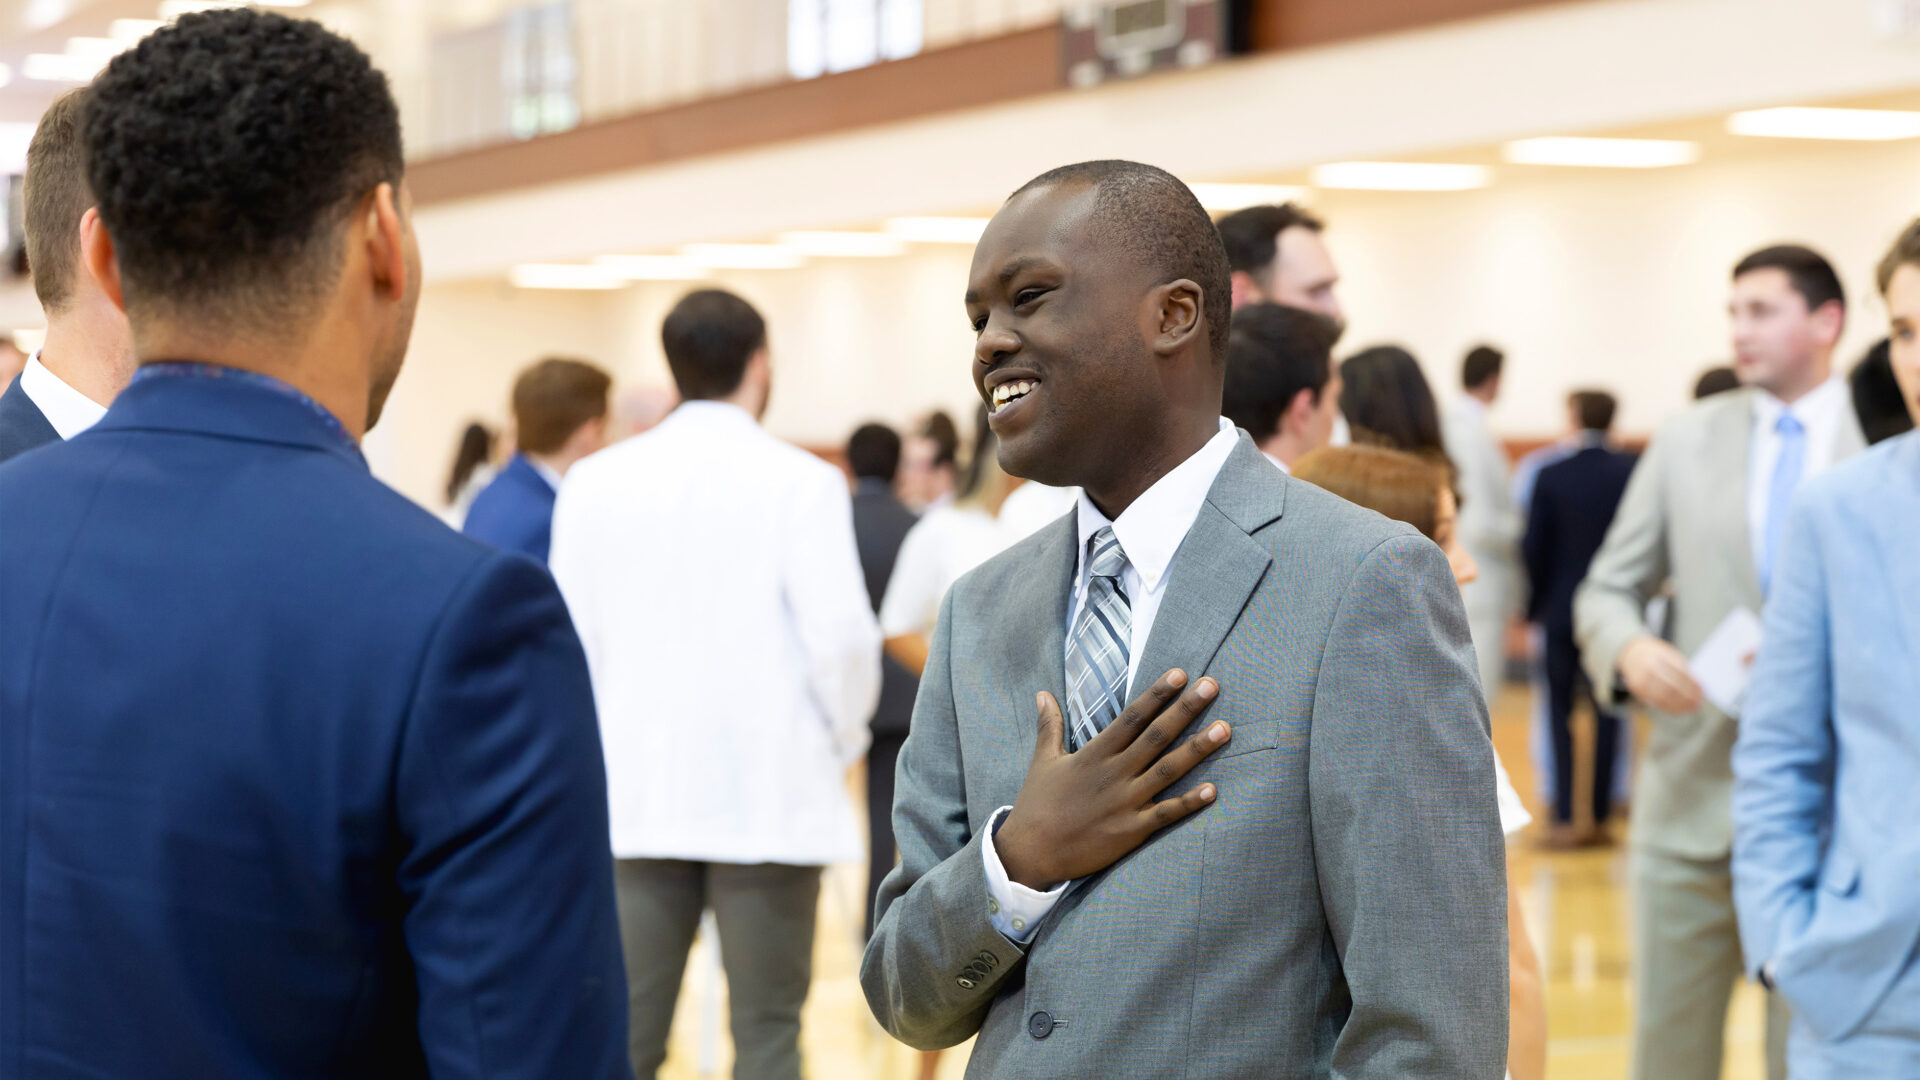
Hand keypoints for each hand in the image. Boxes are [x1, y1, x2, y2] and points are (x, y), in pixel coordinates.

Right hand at [995, 669, 1227, 890]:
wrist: (1030, 853)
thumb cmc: (1037, 804)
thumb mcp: (1043, 760)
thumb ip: (1049, 725)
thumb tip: (1043, 694)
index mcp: (1095, 754)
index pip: (1132, 717)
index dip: (1156, 695)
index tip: (1180, 674)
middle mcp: (1114, 773)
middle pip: (1156, 736)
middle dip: (1186, 710)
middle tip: (1212, 686)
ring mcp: (1125, 802)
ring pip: (1168, 770)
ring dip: (1197, 749)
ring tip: (1225, 728)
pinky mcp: (1131, 830)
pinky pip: (1166, 814)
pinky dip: (1189, 802)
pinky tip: (1213, 789)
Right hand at [1619, 635, 1704, 714]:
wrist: (1631, 652)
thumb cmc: (1655, 654)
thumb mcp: (1669, 654)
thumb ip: (1682, 669)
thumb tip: (1697, 687)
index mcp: (1661, 656)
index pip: (1681, 673)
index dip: (1693, 685)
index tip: (1702, 692)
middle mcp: (1649, 667)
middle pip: (1672, 687)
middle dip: (1688, 698)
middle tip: (1698, 703)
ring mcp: (1641, 679)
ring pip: (1664, 697)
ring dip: (1680, 705)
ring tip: (1691, 708)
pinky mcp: (1637, 689)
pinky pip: (1656, 702)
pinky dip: (1669, 708)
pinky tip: (1679, 709)